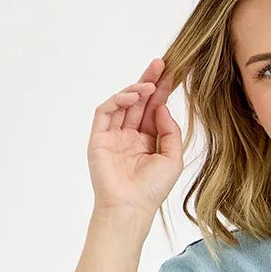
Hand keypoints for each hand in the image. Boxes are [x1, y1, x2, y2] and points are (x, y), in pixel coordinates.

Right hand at [87, 58, 183, 217]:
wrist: (130, 207)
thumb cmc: (152, 189)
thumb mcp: (172, 159)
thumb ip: (170, 132)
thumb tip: (162, 108)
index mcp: (147, 142)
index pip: (153, 110)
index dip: (162, 92)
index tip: (172, 73)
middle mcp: (129, 136)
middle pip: (138, 102)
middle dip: (149, 82)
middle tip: (160, 64)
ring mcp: (112, 136)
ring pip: (122, 104)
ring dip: (136, 90)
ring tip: (150, 85)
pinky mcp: (98, 138)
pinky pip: (106, 112)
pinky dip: (118, 101)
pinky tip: (134, 97)